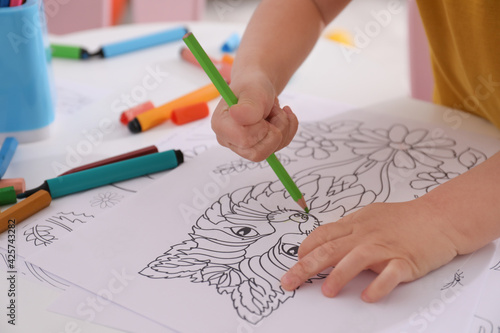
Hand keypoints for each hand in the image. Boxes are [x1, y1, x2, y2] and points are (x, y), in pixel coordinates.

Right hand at [211, 71, 297, 161]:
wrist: (258, 85)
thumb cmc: (252, 86)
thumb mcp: (252, 91)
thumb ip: (248, 106)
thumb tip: (237, 116)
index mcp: (221, 126)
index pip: (244, 140)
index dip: (261, 127)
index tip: (262, 112)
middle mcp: (229, 140)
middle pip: (259, 152)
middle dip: (275, 128)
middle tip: (273, 110)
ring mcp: (243, 147)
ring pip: (272, 150)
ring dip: (283, 127)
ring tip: (275, 110)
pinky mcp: (258, 147)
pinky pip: (279, 147)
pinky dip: (288, 130)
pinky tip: (281, 116)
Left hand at [280, 199, 459, 301]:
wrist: (439, 216)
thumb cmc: (403, 219)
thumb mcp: (370, 217)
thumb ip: (348, 231)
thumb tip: (325, 243)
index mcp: (355, 224)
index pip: (323, 235)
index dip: (306, 249)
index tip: (296, 262)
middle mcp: (366, 235)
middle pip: (330, 249)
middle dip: (306, 266)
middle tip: (289, 281)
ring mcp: (386, 247)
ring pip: (356, 259)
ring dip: (339, 276)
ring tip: (326, 292)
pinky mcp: (406, 260)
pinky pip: (390, 274)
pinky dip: (379, 286)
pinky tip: (368, 297)